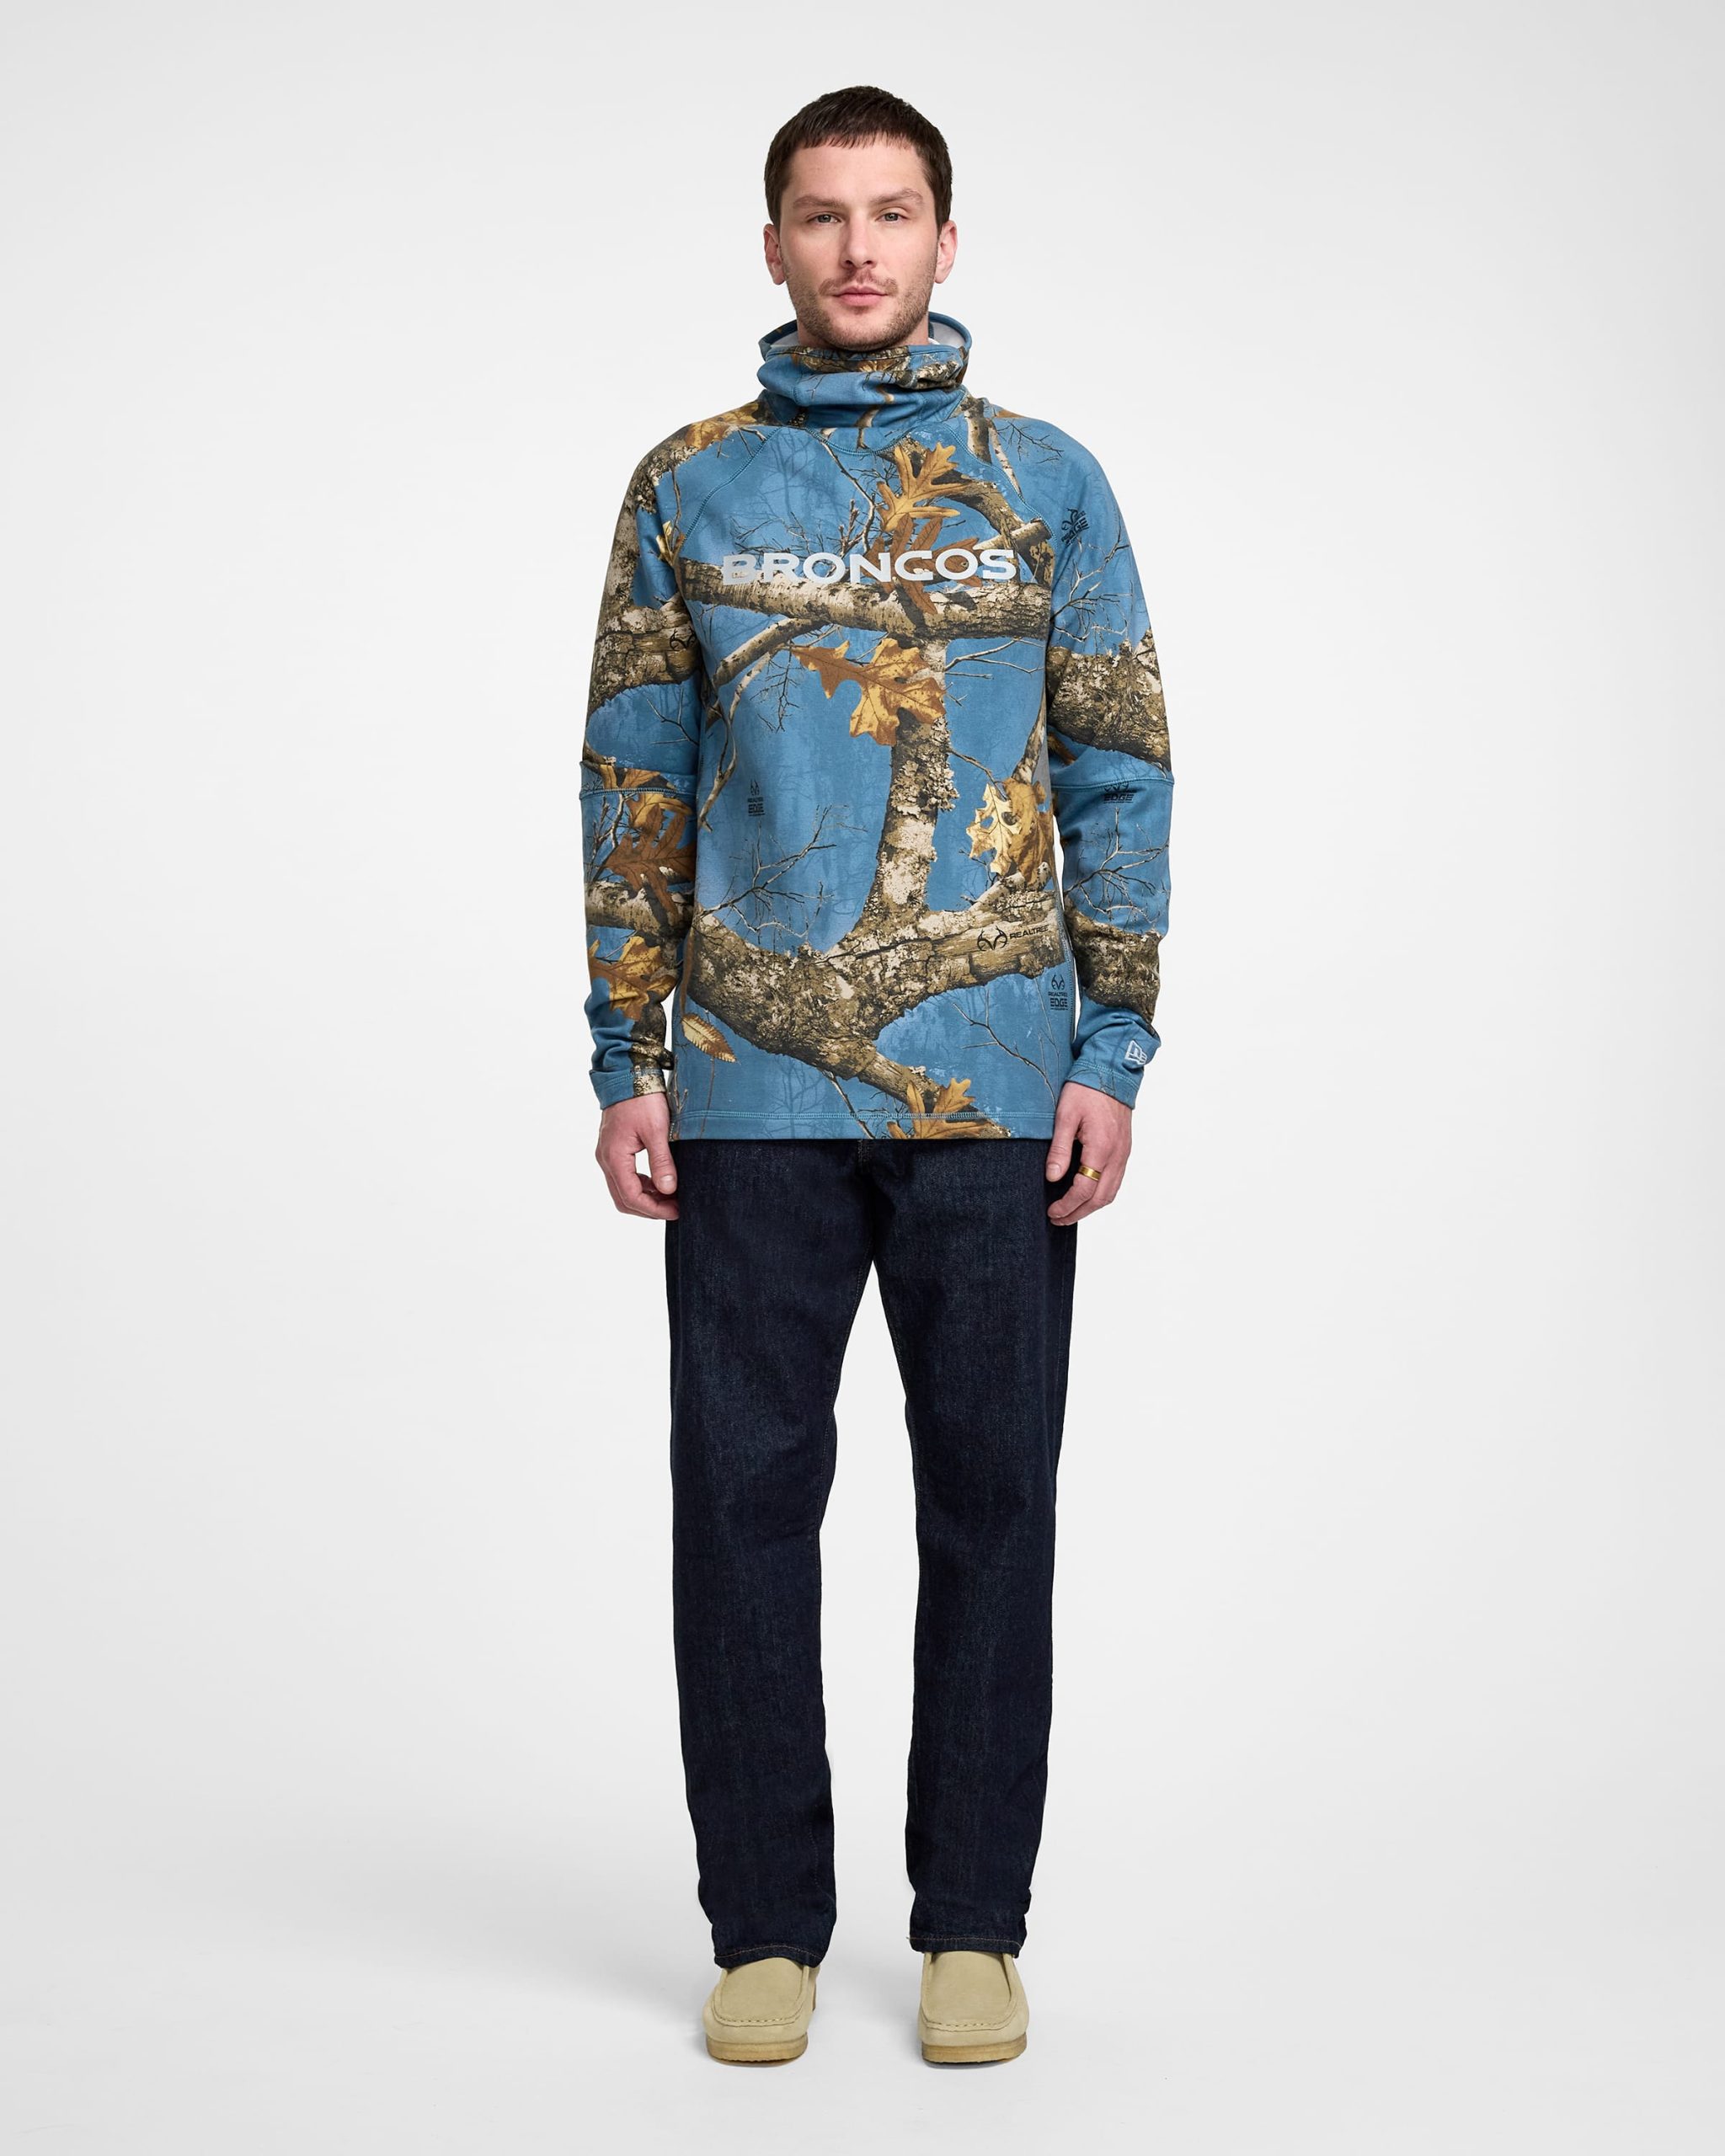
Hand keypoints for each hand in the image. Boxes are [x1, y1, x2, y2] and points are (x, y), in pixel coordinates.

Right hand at [595, 1091, 679, 1219]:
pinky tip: (660, 1182)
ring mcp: (608, 1154)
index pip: (631, 1197)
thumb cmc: (642, 1099)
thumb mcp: (657, 1130)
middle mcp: (606, 1159)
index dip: (654, 1209)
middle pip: (624, 1199)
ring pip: (623, 1189)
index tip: (676, 1211)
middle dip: (649, 1208)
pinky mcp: (613, 1149)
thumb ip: (661, 1162)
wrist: (628, 1074)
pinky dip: (642, 1185)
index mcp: (614, 1157)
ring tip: (671, 1197)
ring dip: (646, 1197)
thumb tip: (668, 1190)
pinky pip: (624, 1176)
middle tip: (675, 1209)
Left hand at [1045, 1081, 1131, 1223]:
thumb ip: (1059, 1149)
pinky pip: (1116, 1181)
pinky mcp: (1125, 1150)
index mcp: (1101, 1148)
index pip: (1084, 1189)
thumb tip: (1052, 1178)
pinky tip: (1087, 1194)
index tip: (1051, 1211)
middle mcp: (1117, 1155)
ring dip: (1091, 1207)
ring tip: (1071, 1212)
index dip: (1067, 1205)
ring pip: (1111, 1193)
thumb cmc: (1086, 1090)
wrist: (1111, 1072)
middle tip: (1058, 1219)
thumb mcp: (1065, 1116)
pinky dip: (1101, 1194)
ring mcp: (1124, 1154)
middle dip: (1078, 1213)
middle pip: (1101, 1198)